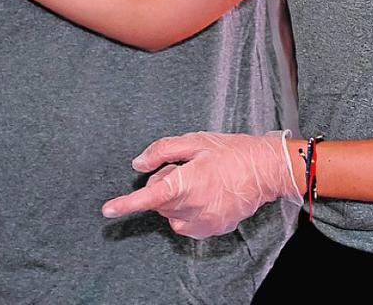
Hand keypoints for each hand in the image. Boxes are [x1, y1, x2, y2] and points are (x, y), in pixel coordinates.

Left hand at [101, 131, 301, 238]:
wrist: (264, 170)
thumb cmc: (230, 152)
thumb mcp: (194, 141)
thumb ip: (161, 151)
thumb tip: (138, 163)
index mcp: (187, 183)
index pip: (150, 197)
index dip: (126, 204)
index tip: (108, 210)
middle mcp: (194, 207)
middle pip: (159, 202)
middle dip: (163, 185)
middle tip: (184, 168)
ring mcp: (204, 222)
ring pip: (170, 214)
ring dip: (174, 199)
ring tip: (197, 181)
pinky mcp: (212, 230)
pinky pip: (185, 223)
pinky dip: (186, 210)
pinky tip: (204, 195)